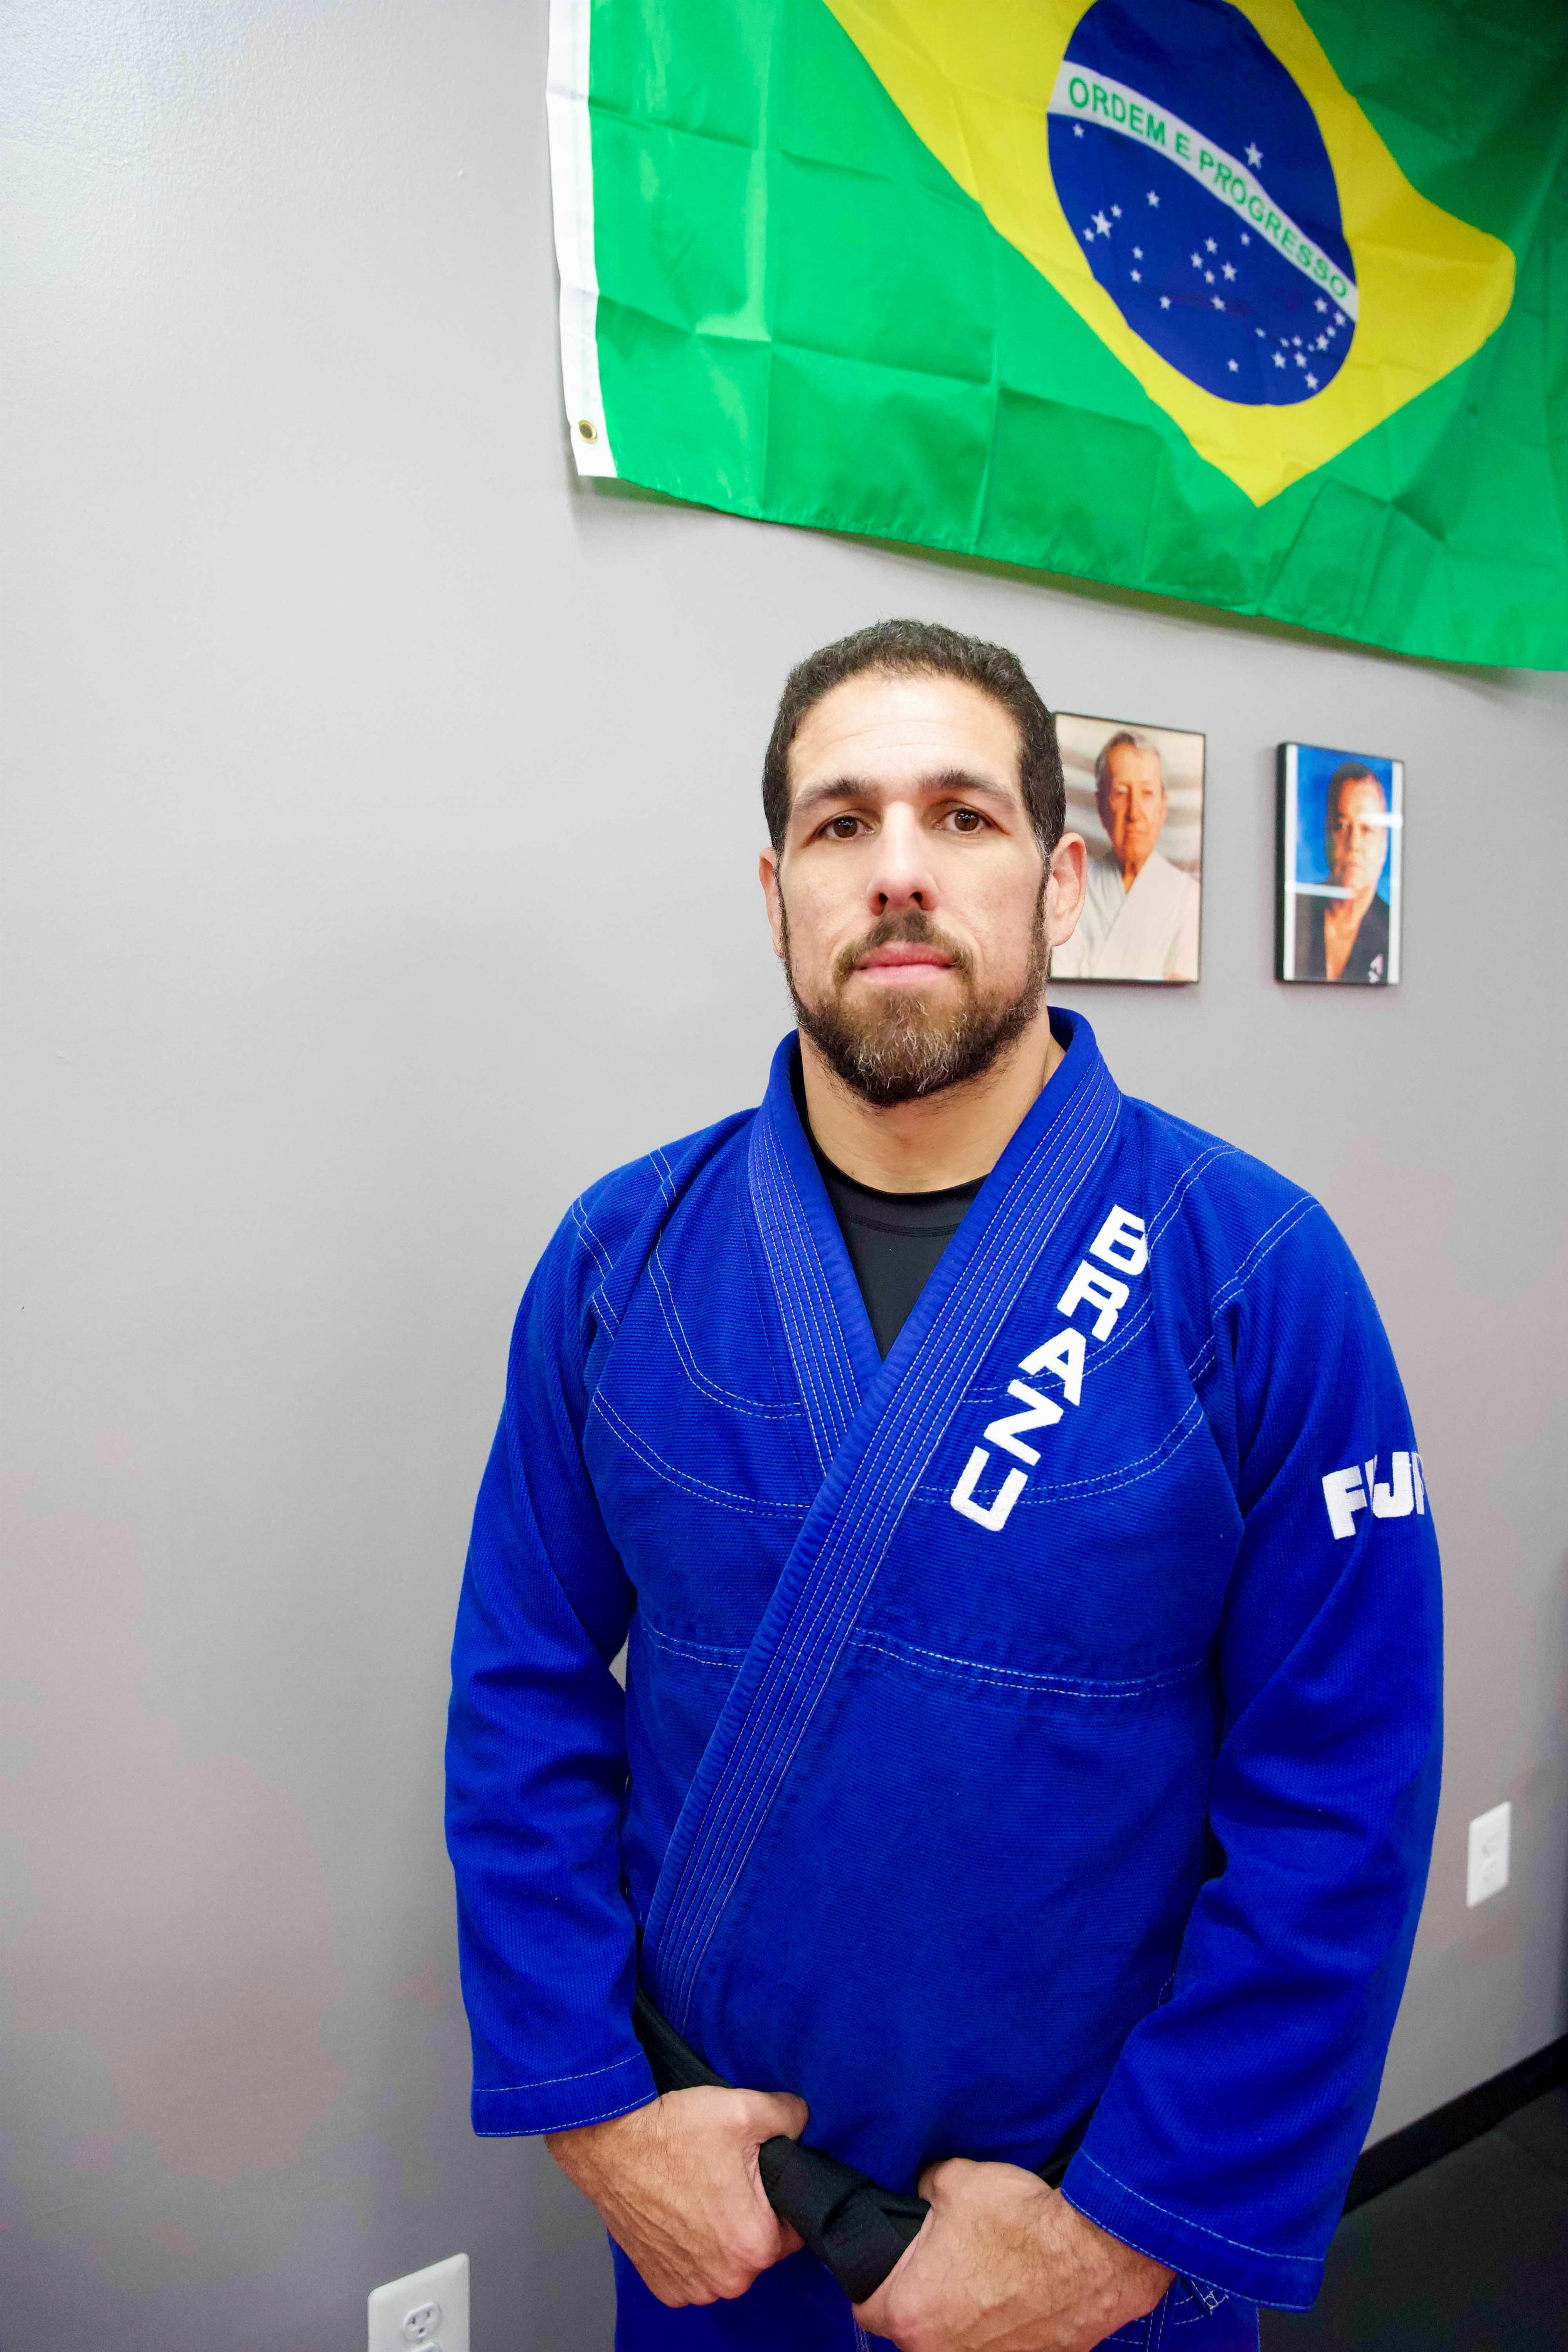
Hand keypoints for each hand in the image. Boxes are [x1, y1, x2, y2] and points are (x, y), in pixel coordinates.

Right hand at [546, 2085, 808, 2306]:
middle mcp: (725, 2279)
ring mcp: (689, 2286)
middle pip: (758, 2246)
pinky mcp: (660, 2283)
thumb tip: (804, 2123)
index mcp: (754, 2244)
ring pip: (725, 2261)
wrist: (607, 2139)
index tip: (760, 2175)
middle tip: (727, 2177)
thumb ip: (791, 2117)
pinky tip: (679, 2213)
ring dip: (719, 2234)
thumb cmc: (671, 2130)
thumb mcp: (746, 2109)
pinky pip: (692, 2271)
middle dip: (750, 2214)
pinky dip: (690, 2248)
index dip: (781, 2196)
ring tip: (700, 2192)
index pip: (795, 2226)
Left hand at [854, 2158, 1172, 2351]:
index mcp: (911, 2311)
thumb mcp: (955, 2180)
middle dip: (925, 2299)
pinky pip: (1000, 2348)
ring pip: (956, 2343)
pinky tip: (1017, 2295)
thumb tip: (923, 2189)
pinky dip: (1003, 2328)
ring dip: (964, 2318)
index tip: (891, 2265)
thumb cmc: (1020, 2222)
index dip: (875, 2282)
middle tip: (946, 2263)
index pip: (867, 2309)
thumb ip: (925, 2189)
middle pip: (913, 2329)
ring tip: (986, 2278)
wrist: (1094, 2254)